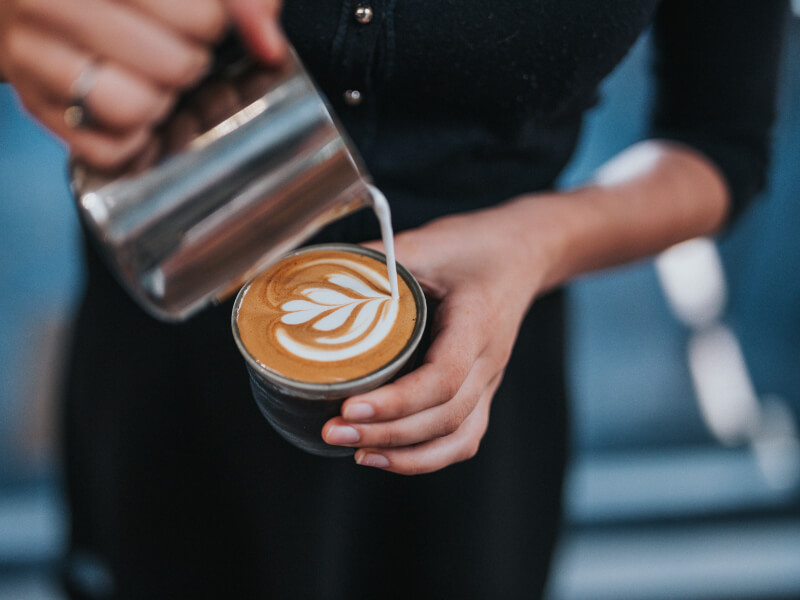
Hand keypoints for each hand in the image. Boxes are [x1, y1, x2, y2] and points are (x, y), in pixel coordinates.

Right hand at [0, 0, 285, 168]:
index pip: (198, 17)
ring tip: (154, 80)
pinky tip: (134, 108)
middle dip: (190, 63)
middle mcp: (45, 3)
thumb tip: (268, 46)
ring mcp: (30, 55)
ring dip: (160, 103)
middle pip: (173, 66)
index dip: (213, 23)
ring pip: (133, 109)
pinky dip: (134, 141)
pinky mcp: (34, 104)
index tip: (202, 17)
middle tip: (178, 50)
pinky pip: (109, 150)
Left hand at [321, 200, 552, 474]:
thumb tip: (314, 277)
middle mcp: (489, 361)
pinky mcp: (481, 390)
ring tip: (355, 453)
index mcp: (477, 323)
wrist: (522, 254)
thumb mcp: (426, 242)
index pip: (443, 377)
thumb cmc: (474, 247)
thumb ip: (375, 260)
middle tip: (334, 431)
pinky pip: (462, 438)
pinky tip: (385, 456)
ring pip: (458, 438)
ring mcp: (489, 381)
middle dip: (387, 433)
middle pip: (445, 416)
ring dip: (406, 455)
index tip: (349, 406)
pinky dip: (427, 457)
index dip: (397, 400)